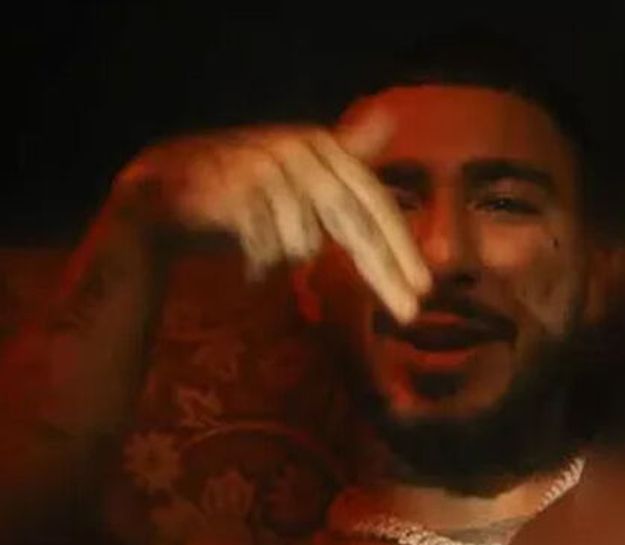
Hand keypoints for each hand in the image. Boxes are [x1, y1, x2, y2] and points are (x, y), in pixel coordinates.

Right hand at [111, 112, 429, 322]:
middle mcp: (299, 152)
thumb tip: (388, 118)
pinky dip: (260, 263)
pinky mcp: (234, 193)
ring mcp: (265, 170)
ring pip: (304, 242)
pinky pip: (267, 249)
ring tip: (265, 254)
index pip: (373, 202)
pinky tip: (246, 263)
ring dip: (286, 256)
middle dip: (384, 272)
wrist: (163, 191)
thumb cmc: (242, 190)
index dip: (400, 245)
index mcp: (321, 147)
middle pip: (353, 224)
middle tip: (411, 312)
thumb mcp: (298, 173)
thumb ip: (345, 156)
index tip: (426, 287)